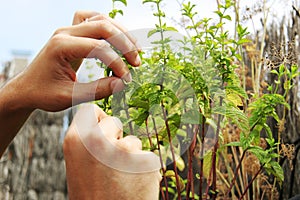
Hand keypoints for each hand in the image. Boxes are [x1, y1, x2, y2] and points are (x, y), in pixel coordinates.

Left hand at [15, 11, 140, 111]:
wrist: (27, 89)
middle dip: (124, 43)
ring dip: (120, 32)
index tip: (126, 79)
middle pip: (102, 26)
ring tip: (134, 49)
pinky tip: (116, 38)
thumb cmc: (44, 94)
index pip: (98, 48)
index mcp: (61, 46)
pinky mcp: (71, 32)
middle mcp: (64, 32)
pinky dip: (107, 25)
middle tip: (137, 62)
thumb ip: (97, 91)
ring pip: (100, 19)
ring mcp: (67, 29)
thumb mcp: (69, 97)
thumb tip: (122, 83)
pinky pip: (92, 19)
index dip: (117, 63)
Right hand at [63, 104, 160, 199]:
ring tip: (119, 178)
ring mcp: (125, 150)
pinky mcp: (146, 161)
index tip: (100, 131)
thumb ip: (88, 138)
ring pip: (132, 140)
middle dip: (114, 137)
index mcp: (77, 139)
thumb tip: (104, 117)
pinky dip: (143, 167)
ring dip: (130, 155)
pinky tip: (133, 183)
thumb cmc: (92, 193)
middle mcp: (100, 140)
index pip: (92, 110)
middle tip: (109, 161)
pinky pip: (146, 155)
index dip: (98, 121)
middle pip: (114, 121)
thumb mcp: (79, 162)